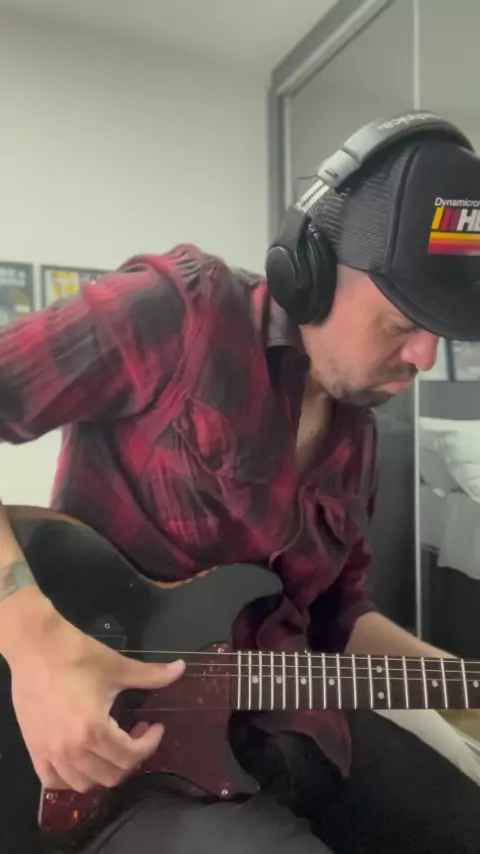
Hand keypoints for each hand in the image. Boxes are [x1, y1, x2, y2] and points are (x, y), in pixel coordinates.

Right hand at [8, 607, 184, 792]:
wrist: (35, 646)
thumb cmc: (77, 655)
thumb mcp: (117, 666)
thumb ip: (151, 675)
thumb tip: (180, 669)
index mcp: (92, 731)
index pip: (130, 757)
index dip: (149, 744)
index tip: (155, 726)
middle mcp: (70, 750)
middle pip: (110, 776)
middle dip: (131, 758)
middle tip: (136, 733)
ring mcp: (49, 753)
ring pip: (84, 784)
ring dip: (104, 770)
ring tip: (111, 745)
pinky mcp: (34, 749)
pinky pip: (54, 781)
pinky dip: (72, 777)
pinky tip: (82, 758)